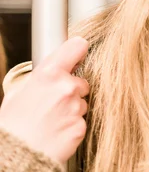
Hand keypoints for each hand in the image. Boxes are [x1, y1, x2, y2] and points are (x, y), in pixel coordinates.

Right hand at [0, 37, 89, 163]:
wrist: (16, 155)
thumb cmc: (13, 125)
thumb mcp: (19, 92)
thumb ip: (41, 78)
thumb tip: (52, 71)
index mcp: (49, 74)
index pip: (77, 47)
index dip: (78, 50)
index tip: (78, 54)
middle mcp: (66, 87)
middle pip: (82, 82)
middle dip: (72, 90)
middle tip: (53, 103)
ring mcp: (76, 107)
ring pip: (82, 102)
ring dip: (73, 108)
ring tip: (51, 119)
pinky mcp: (80, 126)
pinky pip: (82, 120)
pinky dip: (72, 124)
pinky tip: (56, 130)